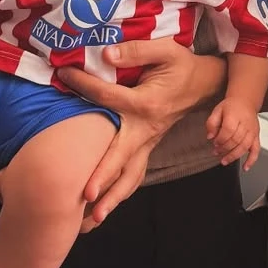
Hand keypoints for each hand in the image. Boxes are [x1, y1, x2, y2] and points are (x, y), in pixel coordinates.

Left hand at [59, 39, 225, 227]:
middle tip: (85, 194)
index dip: (84, 84)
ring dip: (113, 197)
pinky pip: (134, 175)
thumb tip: (105, 55)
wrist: (204, 85)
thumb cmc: (182, 66)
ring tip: (93, 218)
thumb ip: (137, 51)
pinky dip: (120, 193)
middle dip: (104, 177)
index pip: (108, 97)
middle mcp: (146, 129)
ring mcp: (148, 142)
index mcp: (147, 103)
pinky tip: (102, 209)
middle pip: (122, 157)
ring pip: (131, 175)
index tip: (63, 74)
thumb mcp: (166, 50)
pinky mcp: (148, 148)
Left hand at [204, 98, 260, 171]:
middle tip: (216, 152)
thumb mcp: (217, 110)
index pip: (228, 130)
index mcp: (235, 116)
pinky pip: (256, 150)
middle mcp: (245, 124)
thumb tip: (210, 136)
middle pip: (235, 140)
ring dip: (233, 156)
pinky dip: (251, 160)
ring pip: (244, 147)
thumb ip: (211, 123)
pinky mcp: (256, 137)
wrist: (245, 102)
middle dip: (224, 148)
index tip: (214, 143)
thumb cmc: (231, 107)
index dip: (220, 139)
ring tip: (224, 160)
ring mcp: (252, 131)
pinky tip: (245, 167)